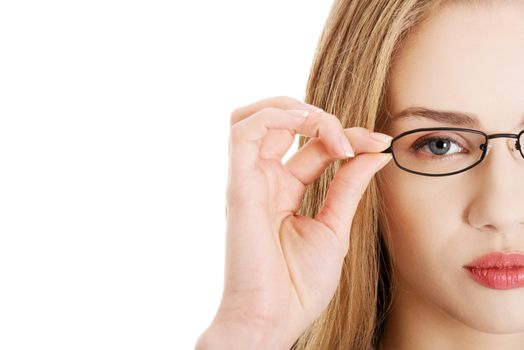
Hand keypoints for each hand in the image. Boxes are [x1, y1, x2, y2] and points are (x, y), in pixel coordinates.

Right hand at [196, 96, 392, 348]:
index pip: (314, 145)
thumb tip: (376, 152)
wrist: (273, 320)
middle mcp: (264, 179)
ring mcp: (249, 180)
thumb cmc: (297, 285)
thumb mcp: (334, 227)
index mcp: (284, 190)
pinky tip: (307, 123)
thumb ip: (349, 186)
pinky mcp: (239, 185)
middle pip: (285, 123)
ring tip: (325, 125)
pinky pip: (245, 131)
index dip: (347, 136)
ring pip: (257, 116)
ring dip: (295, 109)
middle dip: (322, 118)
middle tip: (355, 139)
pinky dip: (275, 115)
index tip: (380, 144)